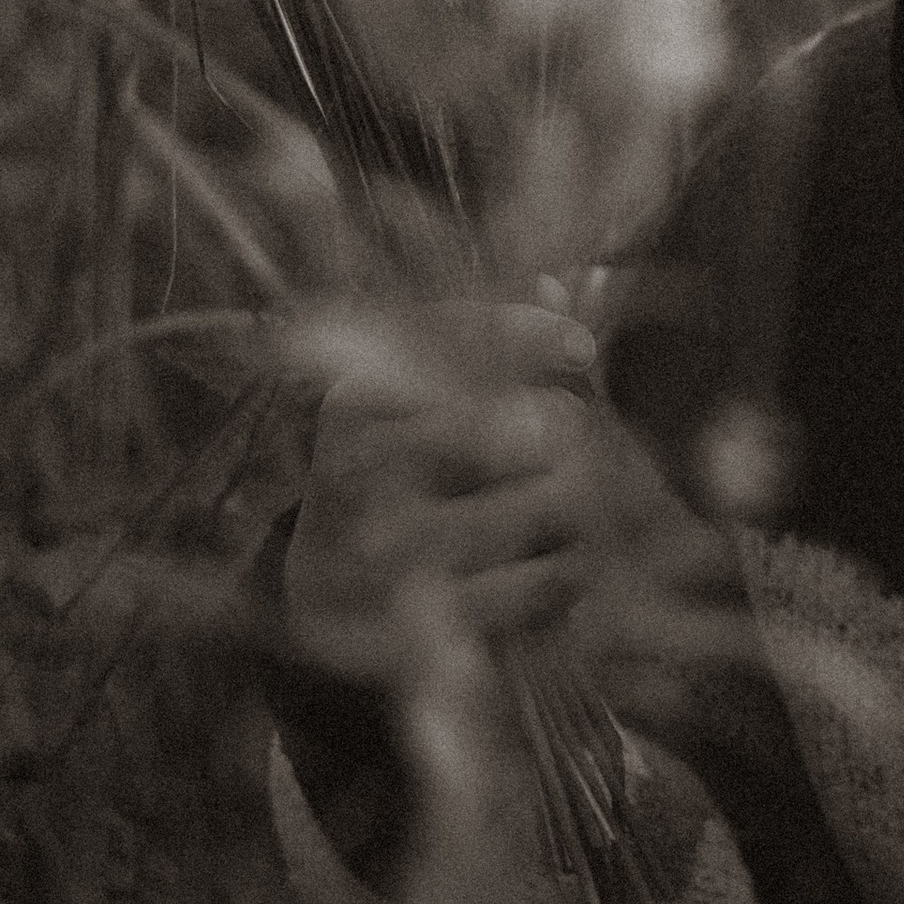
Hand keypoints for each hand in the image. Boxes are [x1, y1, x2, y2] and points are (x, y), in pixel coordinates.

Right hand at [280, 302, 719, 672]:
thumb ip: (477, 347)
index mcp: (355, 401)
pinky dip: (568, 570)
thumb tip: (552, 280)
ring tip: (571, 512)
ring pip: (549, 502)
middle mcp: (361, 469)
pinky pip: (542, 579)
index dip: (530, 334)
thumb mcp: (411, 410)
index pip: (456, 339)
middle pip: (524, 424)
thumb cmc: (393, 486)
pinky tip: (562, 565)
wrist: (322, 607)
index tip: (581, 349)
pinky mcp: (422, 624)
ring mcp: (386, 550)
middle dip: (565, 432)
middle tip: (571, 445)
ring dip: (579, 505)